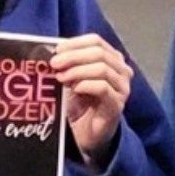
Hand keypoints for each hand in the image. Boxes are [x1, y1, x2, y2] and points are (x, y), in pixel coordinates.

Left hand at [50, 33, 131, 169]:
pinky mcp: (117, 105)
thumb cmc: (79, 104)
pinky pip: (103, 88)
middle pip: (99, 53)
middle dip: (73, 56)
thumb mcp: (71, 78)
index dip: (75, 43)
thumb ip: (66, 63)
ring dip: (78, 71)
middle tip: (54, 63)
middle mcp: (121, 70)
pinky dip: (86, 85)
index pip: (96, 41)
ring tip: (61, 77)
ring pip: (102, 69)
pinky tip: (74, 89)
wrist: (85, 134)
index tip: (56, 50)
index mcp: (111, 59)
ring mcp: (122, 88)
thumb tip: (52, 50)